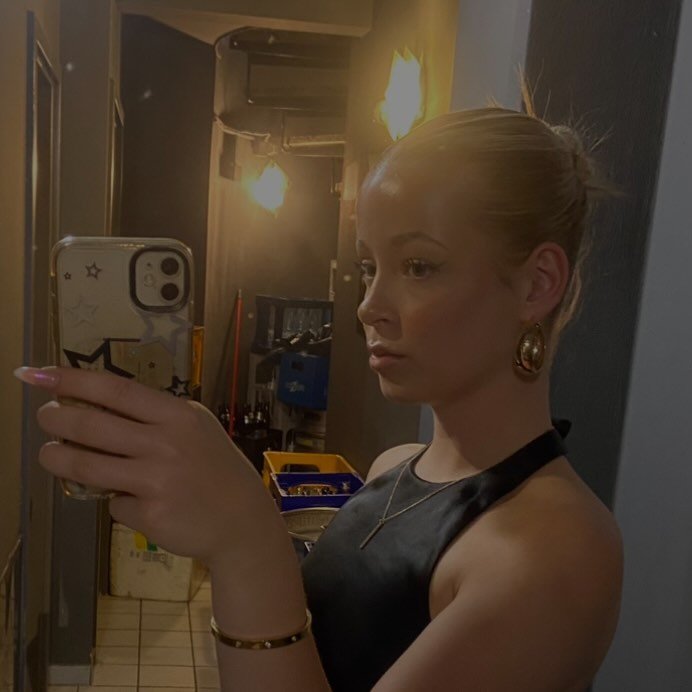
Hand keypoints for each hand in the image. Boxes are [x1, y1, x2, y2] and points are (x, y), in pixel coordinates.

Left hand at [16, 365, 277, 567]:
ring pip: (86, 465)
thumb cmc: (216, 468)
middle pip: (92, 424)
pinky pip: (113, 503)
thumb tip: (98, 410)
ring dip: (57, 457)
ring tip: (49, 453)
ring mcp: (156, 480)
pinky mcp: (148, 514)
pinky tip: (136, 500)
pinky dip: (116, 500)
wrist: (242, 520)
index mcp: (178, 415)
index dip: (73, 380)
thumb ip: (154, 419)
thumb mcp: (196, 430)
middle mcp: (165, 443)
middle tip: (44, 416)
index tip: (39, 375)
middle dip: (56, 418)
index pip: (116, 390)